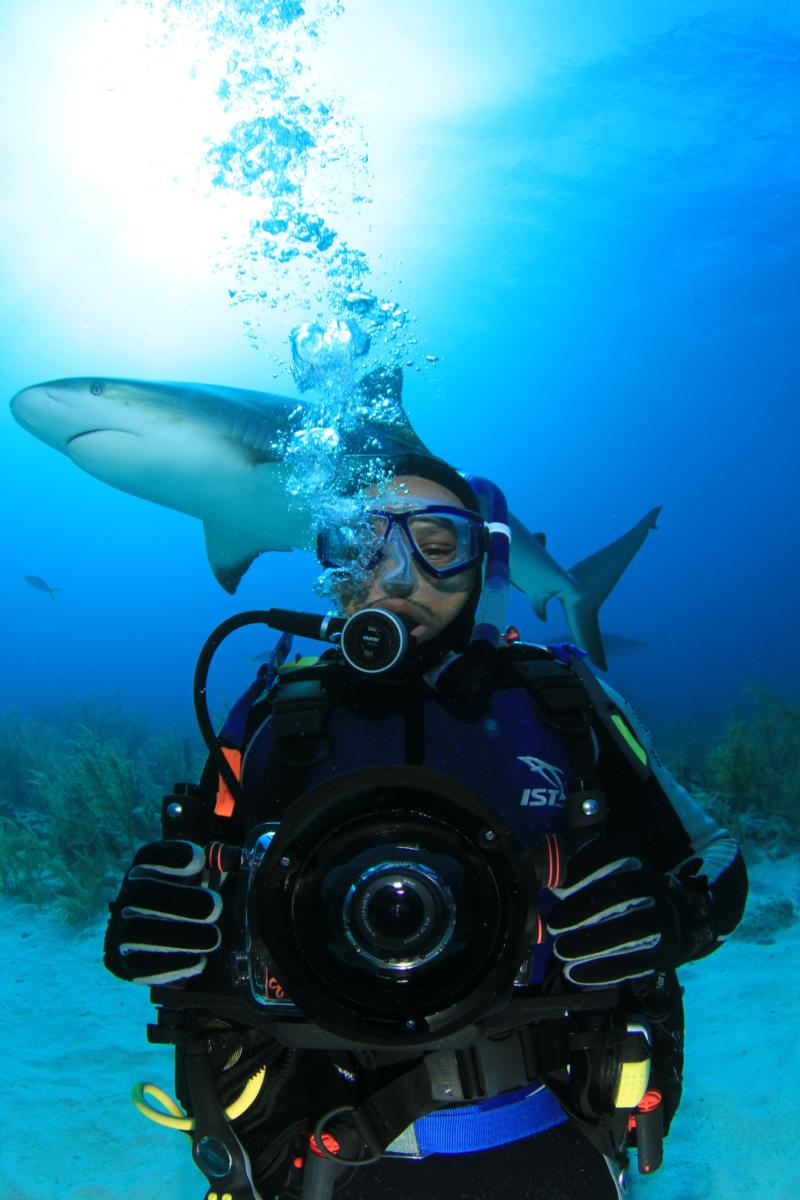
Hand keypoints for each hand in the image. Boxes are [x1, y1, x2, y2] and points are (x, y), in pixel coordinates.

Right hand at [104, 840, 222, 985]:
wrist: (161, 948)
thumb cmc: (188, 906)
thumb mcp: (201, 882)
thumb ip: (218, 867)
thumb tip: (232, 858)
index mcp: (145, 872)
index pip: (149, 856)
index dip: (172, 856)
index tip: (200, 860)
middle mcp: (127, 899)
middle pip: (142, 893)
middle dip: (181, 900)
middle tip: (215, 908)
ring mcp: (121, 932)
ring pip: (138, 931)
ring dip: (180, 935)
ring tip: (212, 938)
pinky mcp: (126, 965)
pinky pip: (142, 967)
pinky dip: (173, 965)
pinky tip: (198, 961)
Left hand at [546, 840, 685, 987]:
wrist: (668, 920)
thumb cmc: (617, 893)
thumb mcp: (601, 872)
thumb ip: (573, 872)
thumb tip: (544, 880)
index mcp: (630, 861)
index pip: (608, 857)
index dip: (581, 871)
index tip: (557, 889)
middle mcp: (649, 886)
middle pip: (620, 894)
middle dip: (583, 909)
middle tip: (554, 924)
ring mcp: (660, 919)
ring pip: (630, 929)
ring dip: (592, 942)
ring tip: (562, 950)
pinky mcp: (660, 952)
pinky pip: (634, 962)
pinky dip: (603, 969)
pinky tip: (576, 972)